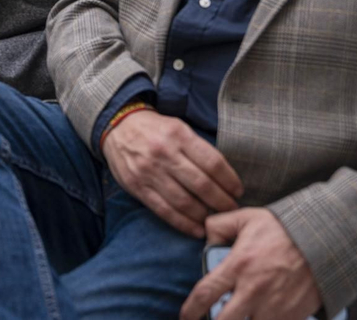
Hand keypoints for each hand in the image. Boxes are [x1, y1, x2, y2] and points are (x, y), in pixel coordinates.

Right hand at [101, 109, 242, 236]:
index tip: (238, 191)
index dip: (229, 181)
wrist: (118, 127)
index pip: (212, 162)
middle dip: (222, 202)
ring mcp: (150, 172)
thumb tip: (224, 176)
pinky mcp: (138, 187)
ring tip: (215, 220)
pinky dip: (183, 224)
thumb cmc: (155, 129)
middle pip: (201, 185)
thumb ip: (198, 149)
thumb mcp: (179, 128)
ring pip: (184, 202)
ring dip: (204, 215)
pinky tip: (196, 229)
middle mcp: (165, 154)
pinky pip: (164, 211)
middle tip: (232, 209)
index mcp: (179, 136)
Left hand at [180, 209, 320, 319]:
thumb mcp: (248, 218)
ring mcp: (273, 307)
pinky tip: (261, 316)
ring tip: (241, 314)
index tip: (185, 316)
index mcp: (238, 265)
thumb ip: (220, 225)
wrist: (325, 240)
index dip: (190, 310)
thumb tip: (205, 237)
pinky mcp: (291, 317)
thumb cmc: (284, 229)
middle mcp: (253, 290)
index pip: (205, 294)